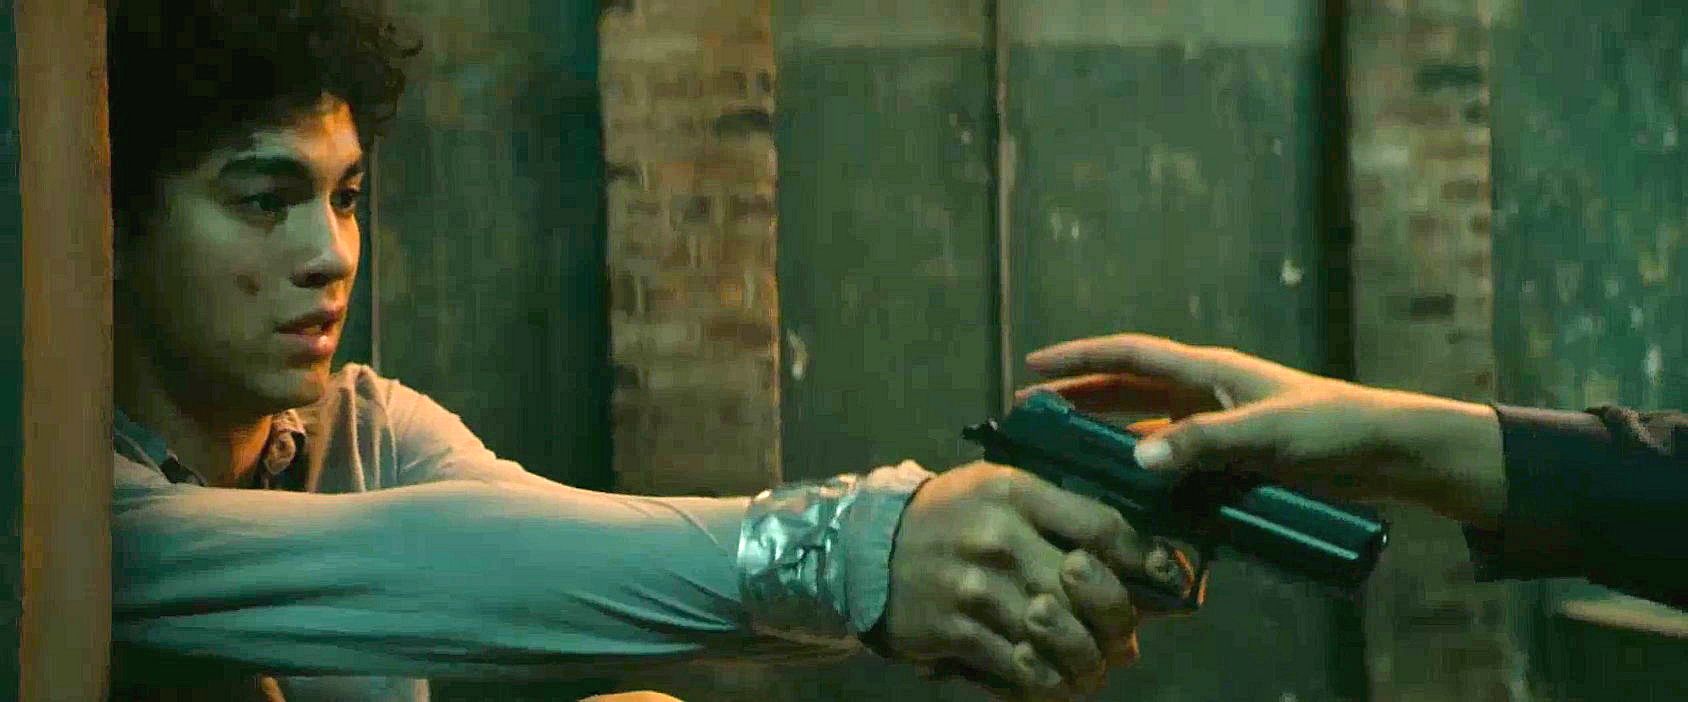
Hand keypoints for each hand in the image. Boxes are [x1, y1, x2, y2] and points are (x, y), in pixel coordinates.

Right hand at [882, 461, 1188, 699]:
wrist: (867, 548)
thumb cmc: (951, 516)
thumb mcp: (1001, 491)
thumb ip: (1063, 516)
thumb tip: (1140, 560)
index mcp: (1017, 494)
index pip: (1102, 526)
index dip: (1147, 558)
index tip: (1167, 577)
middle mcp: (999, 537)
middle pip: (1090, 588)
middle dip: (1120, 621)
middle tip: (1125, 638)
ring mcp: (976, 587)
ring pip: (1060, 636)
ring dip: (1087, 662)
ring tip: (1093, 668)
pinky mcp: (955, 630)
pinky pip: (1019, 668)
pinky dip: (1046, 682)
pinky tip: (1053, 680)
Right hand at [1019, 332, 1506, 527]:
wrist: (1389, 452)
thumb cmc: (1335, 429)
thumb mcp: (1267, 435)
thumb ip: (1202, 445)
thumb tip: (1137, 459)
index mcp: (1209, 372)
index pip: (1128, 355)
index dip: (1078, 358)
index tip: (1033, 366)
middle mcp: (1206, 393)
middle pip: (1126, 388)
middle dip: (1078, 398)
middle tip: (1031, 415)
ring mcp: (1218, 427)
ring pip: (1146, 427)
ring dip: (1106, 437)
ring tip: (1064, 457)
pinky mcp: (1233, 459)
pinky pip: (1174, 462)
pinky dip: (1145, 473)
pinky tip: (1125, 494)